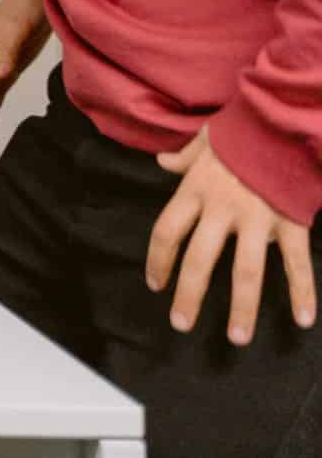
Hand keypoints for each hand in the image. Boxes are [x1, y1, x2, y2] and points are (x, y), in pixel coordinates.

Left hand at [147, 128, 315, 345]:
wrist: (281, 119)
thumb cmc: (243, 129)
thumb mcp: (205, 138)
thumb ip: (185, 157)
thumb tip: (164, 163)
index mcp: (195, 190)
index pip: (166, 231)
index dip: (158, 260)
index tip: (155, 284)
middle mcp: (221, 209)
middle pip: (199, 260)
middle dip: (189, 295)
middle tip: (181, 324)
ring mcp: (256, 218)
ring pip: (245, 271)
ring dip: (241, 308)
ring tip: (237, 338)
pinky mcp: (290, 222)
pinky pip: (296, 263)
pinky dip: (302, 292)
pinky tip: (303, 319)